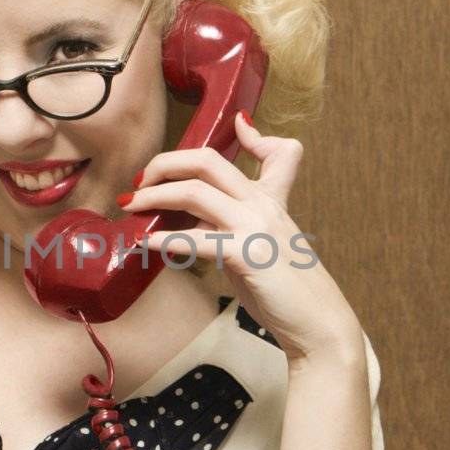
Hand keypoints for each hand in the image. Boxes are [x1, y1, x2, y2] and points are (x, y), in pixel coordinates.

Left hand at [121, 111, 361, 365]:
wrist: (318, 323)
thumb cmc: (285, 290)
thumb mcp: (265, 246)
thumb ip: (234, 225)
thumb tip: (193, 220)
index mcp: (273, 200)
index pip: (278, 152)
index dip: (254, 136)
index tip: (236, 126)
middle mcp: (264, 205)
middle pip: (208, 161)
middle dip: (165, 164)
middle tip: (140, 181)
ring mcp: (255, 227)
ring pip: (194, 192)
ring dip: (154, 195)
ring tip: (132, 206)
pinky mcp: (247, 256)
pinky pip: (194, 239)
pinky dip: (163, 239)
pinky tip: (145, 243)